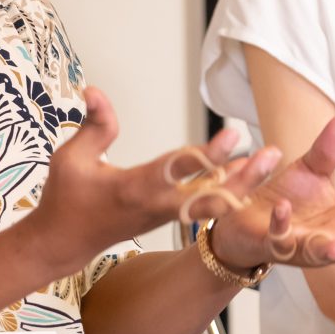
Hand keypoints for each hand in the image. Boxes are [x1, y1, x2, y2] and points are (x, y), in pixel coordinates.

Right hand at [22, 86, 282, 278]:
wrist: (63, 243)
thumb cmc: (64, 198)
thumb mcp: (71, 158)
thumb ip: (93, 125)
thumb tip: (94, 90)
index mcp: (134, 188)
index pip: (178, 169)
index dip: (207, 153)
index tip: (234, 135)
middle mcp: (156, 205)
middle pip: (209, 193)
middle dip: (241, 176)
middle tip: (270, 155)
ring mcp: (163, 215)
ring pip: (211, 202)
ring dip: (241, 184)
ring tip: (267, 162)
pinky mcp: (166, 218)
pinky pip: (202, 206)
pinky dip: (225, 193)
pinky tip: (244, 177)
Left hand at [207, 114, 334, 285]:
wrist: (247, 215)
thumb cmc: (289, 197)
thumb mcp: (311, 170)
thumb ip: (327, 151)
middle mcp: (330, 238)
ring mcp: (304, 246)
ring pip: (319, 254)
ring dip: (327, 251)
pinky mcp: (275, 245)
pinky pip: (280, 237)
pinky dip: (281, 223)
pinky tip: (281, 209)